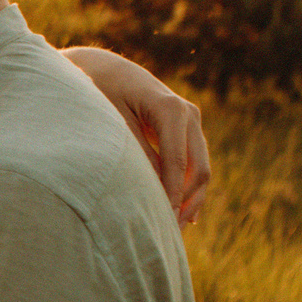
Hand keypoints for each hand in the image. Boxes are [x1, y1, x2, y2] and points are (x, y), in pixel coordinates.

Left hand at [64, 48, 209, 222]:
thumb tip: (155, 191)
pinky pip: (192, 163)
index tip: (166, 221)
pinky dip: (187, 187)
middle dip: (186, 202)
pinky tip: (183, 214)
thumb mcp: (113, 122)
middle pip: (197, 168)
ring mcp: (191, 120)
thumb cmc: (101, 92)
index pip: (177, 161)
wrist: (105, 69)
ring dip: (190, 199)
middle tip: (170, 233)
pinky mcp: (186, 129)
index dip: (173, 194)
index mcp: (170, 108)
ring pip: (199, 169)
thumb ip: (136, 154)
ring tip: (175, 230)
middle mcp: (187, 113)